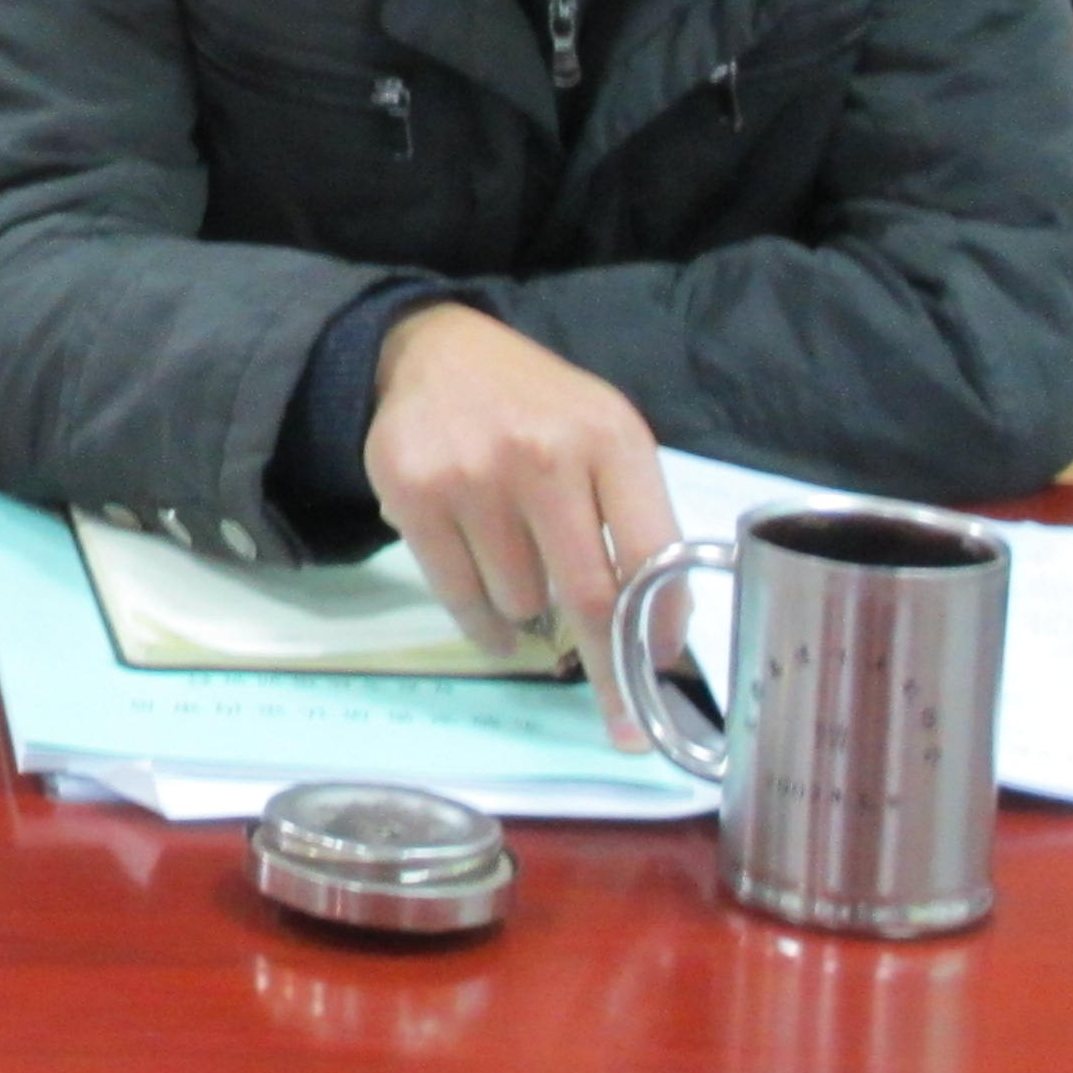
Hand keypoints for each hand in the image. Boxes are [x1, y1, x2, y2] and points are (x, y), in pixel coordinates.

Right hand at [362, 302, 680, 745]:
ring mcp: (471, 474)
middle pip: (587, 596)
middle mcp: (542, 453)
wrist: (439, 353)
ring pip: (519, 602)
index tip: (661, 678)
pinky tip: (496, 623)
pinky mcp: (412, 492)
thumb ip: (637, 521)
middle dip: (608, 667)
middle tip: (619, 719)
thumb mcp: (608, 439)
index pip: (652, 554)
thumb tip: (655, 638)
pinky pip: (459, 596)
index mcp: (610, 438)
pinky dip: (484, 626)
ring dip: (531, 618)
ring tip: (527, 589)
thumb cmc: (543, 411)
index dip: (660, 628)